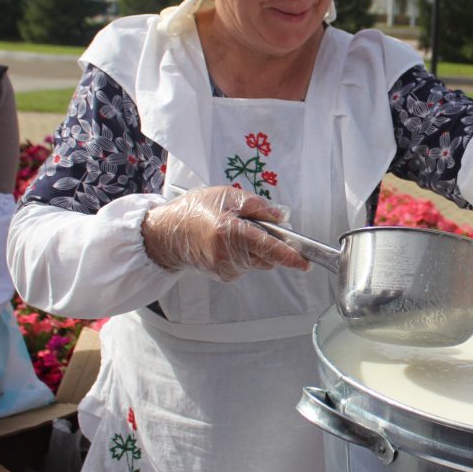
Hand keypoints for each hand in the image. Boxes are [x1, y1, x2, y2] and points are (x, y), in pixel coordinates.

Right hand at [141, 185, 310, 280]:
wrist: (167, 234)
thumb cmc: (195, 210)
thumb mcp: (226, 196)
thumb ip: (257, 206)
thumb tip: (282, 218)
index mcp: (229, 232)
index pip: (267, 247)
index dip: (289, 255)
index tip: (305, 263)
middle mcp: (228, 255)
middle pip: (267, 255)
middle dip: (271, 243)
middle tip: (255, 226)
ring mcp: (226, 268)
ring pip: (259, 261)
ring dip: (257, 248)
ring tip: (235, 231)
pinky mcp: (224, 276)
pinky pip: (247, 265)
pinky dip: (246, 254)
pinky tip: (229, 243)